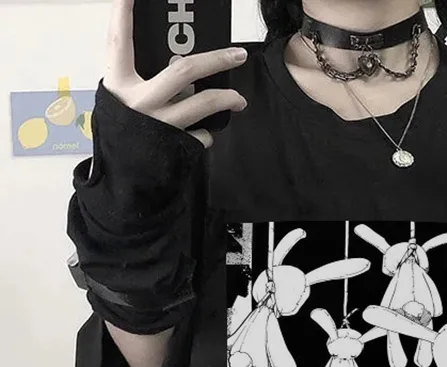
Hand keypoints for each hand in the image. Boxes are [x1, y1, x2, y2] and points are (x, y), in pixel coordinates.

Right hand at [103, 0, 248, 147]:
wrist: (122, 181)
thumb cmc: (123, 136)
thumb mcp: (120, 104)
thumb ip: (141, 85)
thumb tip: (180, 73)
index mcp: (118, 85)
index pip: (118, 41)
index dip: (122, 14)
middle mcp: (140, 102)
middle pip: (184, 70)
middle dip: (216, 59)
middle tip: (238, 54)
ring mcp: (160, 124)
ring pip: (203, 103)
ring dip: (227, 99)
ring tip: (239, 100)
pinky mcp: (176, 146)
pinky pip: (201, 134)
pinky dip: (206, 132)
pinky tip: (203, 132)